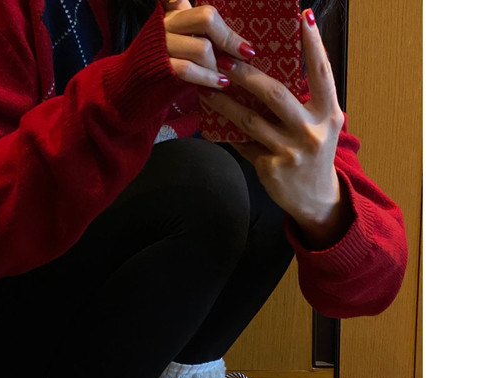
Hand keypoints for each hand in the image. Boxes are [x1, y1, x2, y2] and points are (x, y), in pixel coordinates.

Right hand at [163, 0, 258, 90]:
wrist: (131, 90)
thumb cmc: (164, 69)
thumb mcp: (181, 46)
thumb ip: (200, 34)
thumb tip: (239, 42)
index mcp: (173, 14)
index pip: (200, 9)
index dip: (226, 29)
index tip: (245, 47)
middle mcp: (166, 24)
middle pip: (206, 18)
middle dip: (228, 39)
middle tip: (243, 55)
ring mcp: (162, 44)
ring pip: (201, 47)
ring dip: (218, 65)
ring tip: (225, 78)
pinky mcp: (160, 66)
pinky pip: (189, 69)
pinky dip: (208, 79)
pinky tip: (218, 85)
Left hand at [200, 10, 350, 246]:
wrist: (315, 199)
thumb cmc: (314, 154)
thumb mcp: (321, 126)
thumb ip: (305, 101)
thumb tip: (271, 70)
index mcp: (329, 114)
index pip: (322, 72)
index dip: (313, 43)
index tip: (302, 16)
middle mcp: (312, 131)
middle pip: (275, 95)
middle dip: (247, 75)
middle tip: (225, 60)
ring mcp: (290, 152)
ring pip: (250, 120)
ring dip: (225, 103)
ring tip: (208, 89)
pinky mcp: (270, 168)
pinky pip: (244, 143)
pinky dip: (229, 132)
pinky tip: (214, 121)